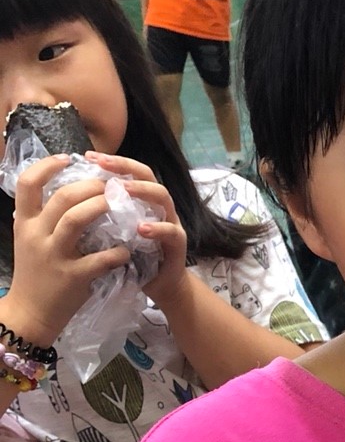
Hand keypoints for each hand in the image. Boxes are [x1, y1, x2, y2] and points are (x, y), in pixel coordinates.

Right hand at [3, 154, 131, 345]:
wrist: (30, 313)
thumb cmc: (35, 273)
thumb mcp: (27, 240)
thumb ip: (38, 216)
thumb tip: (57, 187)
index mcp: (24, 222)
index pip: (27, 183)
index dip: (47, 165)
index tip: (69, 158)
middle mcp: (36, 235)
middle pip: (62, 197)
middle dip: (90, 186)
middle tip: (109, 184)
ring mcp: (54, 256)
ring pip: (76, 220)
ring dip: (102, 208)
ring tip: (119, 205)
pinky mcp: (73, 277)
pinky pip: (100, 259)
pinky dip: (117, 252)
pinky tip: (126, 249)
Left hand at [85, 152, 186, 306]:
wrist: (159, 285)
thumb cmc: (134, 257)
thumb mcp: (114, 232)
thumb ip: (101, 215)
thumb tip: (69, 197)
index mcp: (142, 200)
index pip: (129, 171)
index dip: (111, 162)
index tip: (88, 157)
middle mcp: (158, 206)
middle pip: (147, 175)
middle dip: (125, 167)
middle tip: (103, 164)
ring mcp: (171, 222)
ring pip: (162, 197)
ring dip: (142, 191)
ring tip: (123, 190)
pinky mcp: (178, 244)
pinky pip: (171, 232)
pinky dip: (158, 228)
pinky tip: (142, 229)